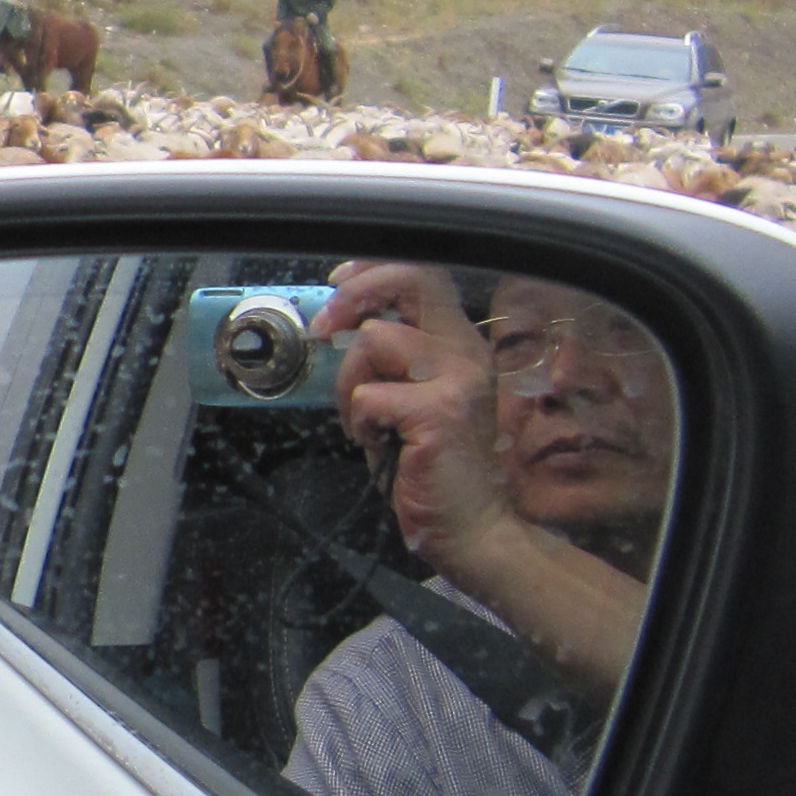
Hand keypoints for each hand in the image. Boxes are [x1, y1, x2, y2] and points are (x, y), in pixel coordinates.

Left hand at [321, 262, 516, 575]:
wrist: (470, 526)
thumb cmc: (428, 465)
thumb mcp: (406, 398)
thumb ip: (385, 359)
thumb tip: (339, 325)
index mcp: (459, 345)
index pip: (424, 275)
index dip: (374, 269)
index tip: (338, 283)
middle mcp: (466, 352)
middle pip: (412, 280)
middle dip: (355, 297)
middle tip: (325, 330)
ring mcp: (458, 379)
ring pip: (375, 339)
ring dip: (351, 382)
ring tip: (366, 423)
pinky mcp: (440, 411)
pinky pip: (368, 393)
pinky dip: (358, 419)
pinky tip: (378, 441)